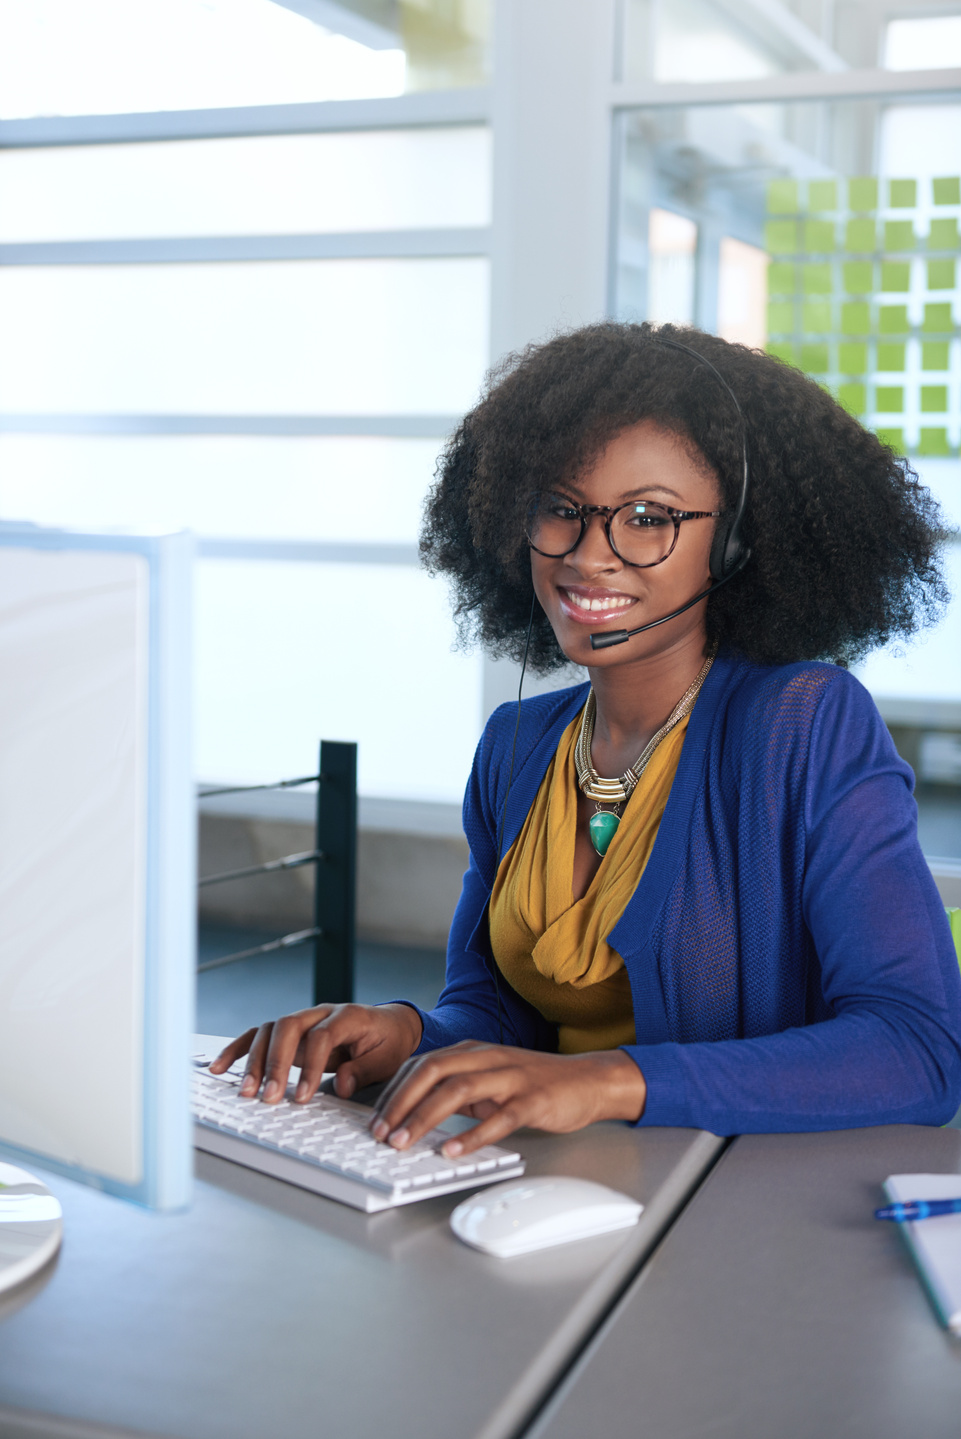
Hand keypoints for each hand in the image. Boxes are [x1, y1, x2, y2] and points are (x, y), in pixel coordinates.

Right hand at [209, 1002, 423, 1103]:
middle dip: (275, 1062)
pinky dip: (238, 1049)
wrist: (390, 1025)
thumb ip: (364, 1070)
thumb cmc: (388, 1043)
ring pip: (269, 1030)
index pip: (322, 1036)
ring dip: (254, 1060)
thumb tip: (340, 1084)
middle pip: (288, 1027)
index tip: (302, 1097)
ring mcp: (303, 1019)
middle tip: (269, 1097)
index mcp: (348, 1016)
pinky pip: (259, 1035)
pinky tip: (220, 1067)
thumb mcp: (388, 1059)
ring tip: (246, 1092)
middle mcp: (320, 1012)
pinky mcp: (290, 1032)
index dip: (310, 1067)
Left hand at [368, 1041, 646, 1157]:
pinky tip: (452, 1152)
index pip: (421, 1065)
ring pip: (457, 1090)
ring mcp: (510, 1078)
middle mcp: (487, 1059)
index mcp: (472, 1052)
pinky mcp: (532, 1101)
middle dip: (400, 1102)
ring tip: (404, 1143)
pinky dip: (471, 1136)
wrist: (588, 1080)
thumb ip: (457, 1089)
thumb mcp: (490, 1079)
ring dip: (424, 1118)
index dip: (393, 1091)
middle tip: (381, 1134)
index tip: (375, 1119)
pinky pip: (498, 1118)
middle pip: (432, 1071)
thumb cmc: (536, 1082)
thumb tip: (416, 1112)